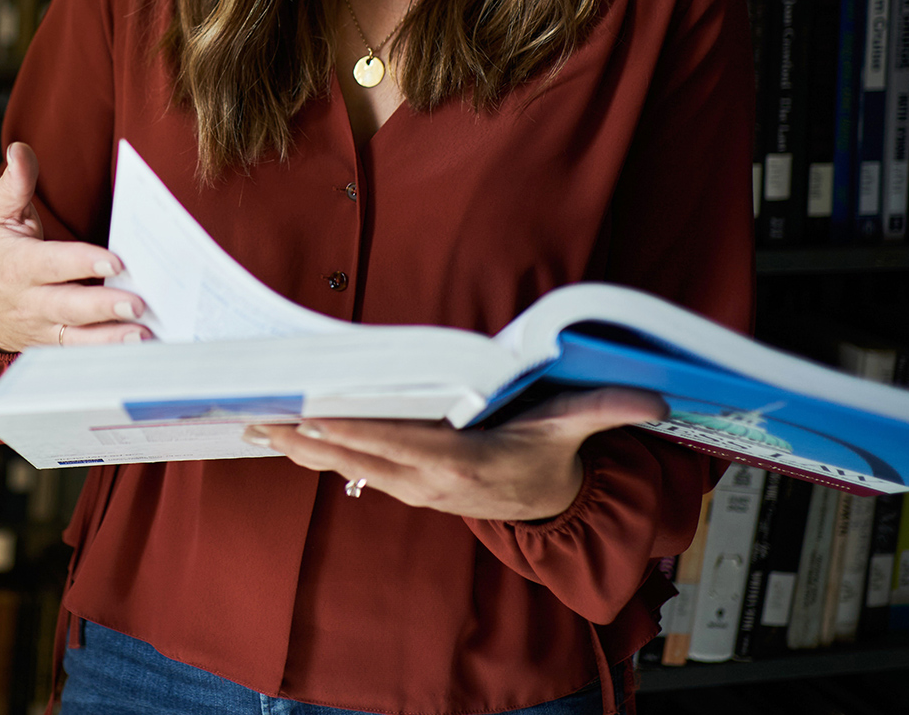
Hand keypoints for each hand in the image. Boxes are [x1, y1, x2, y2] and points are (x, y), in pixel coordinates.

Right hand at [0, 142, 150, 352]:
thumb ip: (15, 184)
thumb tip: (20, 150)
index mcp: (16, 265)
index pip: (50, 263)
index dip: (81, 261)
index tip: (116, 259)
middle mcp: (28, 301)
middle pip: (68, 306)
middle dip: (103, 306)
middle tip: (140, 303)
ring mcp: (42, 328)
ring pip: (77, 337)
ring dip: (113, 338)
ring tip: (145, 333)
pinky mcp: (54, 346)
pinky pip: (82, 353)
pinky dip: (109, 352)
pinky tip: (139, 346)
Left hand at [243, 387, 668, 520]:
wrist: (549, 510)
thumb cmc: (551, 458)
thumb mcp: (575, 430)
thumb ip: (604, 408)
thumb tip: (650, 397)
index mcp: (463, 463)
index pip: (402, 446)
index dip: (358, 434)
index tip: (318, 418)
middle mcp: (429, 480)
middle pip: (361, 458)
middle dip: (310, 439)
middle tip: (264, 418)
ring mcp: (412, 487)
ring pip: (348, 467)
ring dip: (302, 449)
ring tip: (258, 427)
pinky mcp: (403, 485)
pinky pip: (352, 469)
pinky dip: (317, 453)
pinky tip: (283, 438)